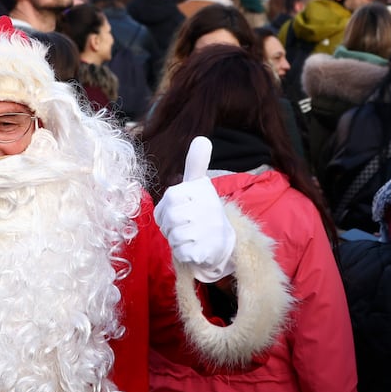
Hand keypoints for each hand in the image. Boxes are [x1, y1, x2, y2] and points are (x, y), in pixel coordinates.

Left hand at [155, 137, 235, 281]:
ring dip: (176, 239)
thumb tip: (202, 138)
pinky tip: (194, 247)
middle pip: (168, 219)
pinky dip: (183, 252)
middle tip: (183, 226)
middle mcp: (207, 208)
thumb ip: (196, 164)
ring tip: (189, 236)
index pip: (168, 200)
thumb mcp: (200, 185)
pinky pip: (180, 252)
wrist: (224, 241)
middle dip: (170, 226)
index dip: (166, 209)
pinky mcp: (205, 251)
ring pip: (173, 236)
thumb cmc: (204, 210)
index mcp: (201, 190)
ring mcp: (207, 231)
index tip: (178, 211)